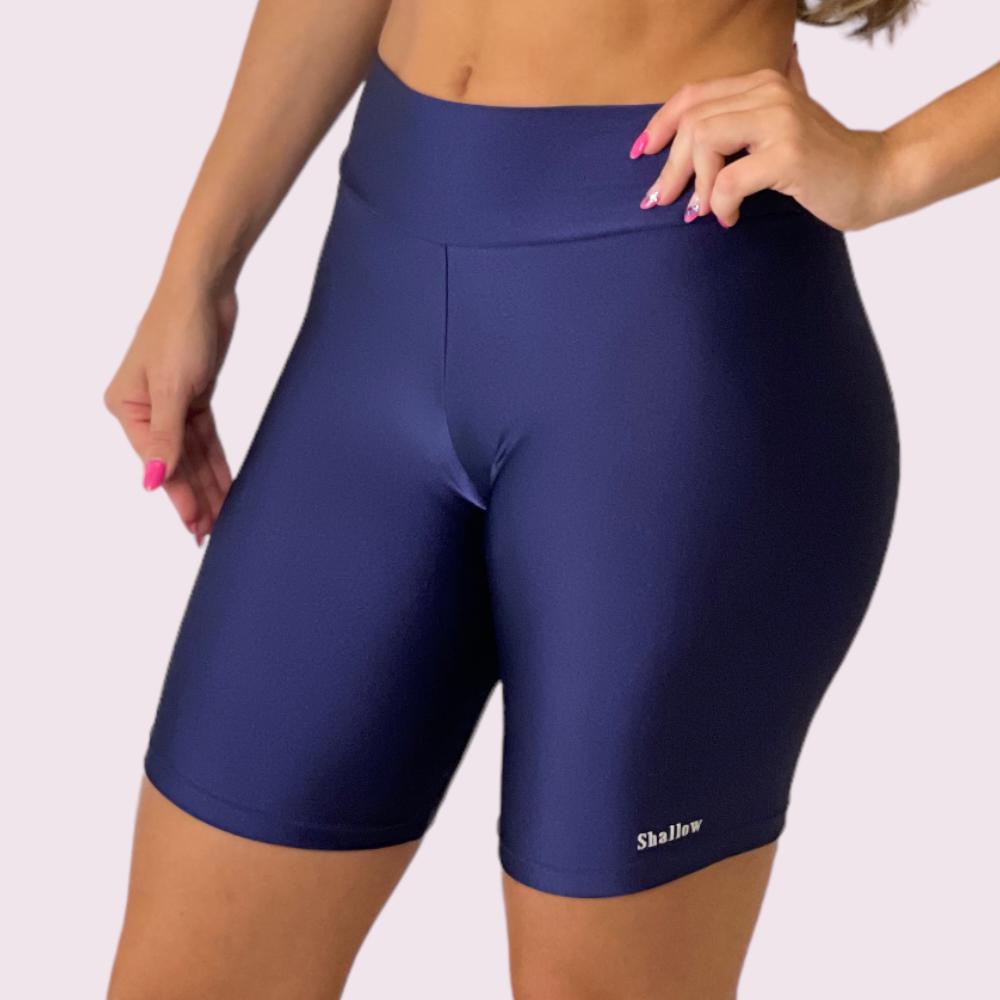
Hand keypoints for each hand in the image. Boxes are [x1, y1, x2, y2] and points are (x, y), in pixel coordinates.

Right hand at [104, 275, 237, 545]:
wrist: (204, 290)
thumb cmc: (180, 330)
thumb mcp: (172, 388)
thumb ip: (167, 437)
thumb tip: (154, 480)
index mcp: (127, 408)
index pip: (158, 462)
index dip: (179, 495)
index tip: (196, 525)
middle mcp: (145, 410)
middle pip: (175, 463)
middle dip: (195, 497)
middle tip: (212, 533)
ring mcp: (170, 404)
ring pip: (192, 455)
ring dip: (208, 485)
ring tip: (222, 518)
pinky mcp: (194, 397)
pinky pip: (205, 439)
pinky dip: (216, 462)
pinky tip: (226, 486)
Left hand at [629, 43, 894, 230]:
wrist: (877, 177)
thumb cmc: (822, 165)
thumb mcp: (778, 135)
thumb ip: (743, 124)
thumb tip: (689, 134)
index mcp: (762, 83)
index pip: (693, 96)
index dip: (659, 125)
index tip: (640, 155)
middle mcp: (770, 92)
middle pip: (692, 122)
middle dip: (670, 167)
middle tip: (663, 200)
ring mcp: (781, 120)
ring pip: (704, 142)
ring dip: (694, 185)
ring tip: (702, 211)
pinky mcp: (789, 154)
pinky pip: (728, 181)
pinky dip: (719, 205)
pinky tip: (729, 219)